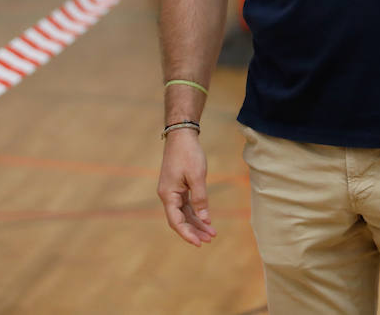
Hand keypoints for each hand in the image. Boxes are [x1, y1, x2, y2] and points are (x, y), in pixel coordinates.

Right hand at [157, 129, 216, 245]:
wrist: (182, 135)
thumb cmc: (188, 154)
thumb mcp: (197, 177)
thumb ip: (200, 199)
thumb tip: (205, 219)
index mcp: (168, 195)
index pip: (176, 221)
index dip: (187, 234)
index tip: (199, 243)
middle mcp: (168, 195)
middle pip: (180, 219)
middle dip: (195, 230)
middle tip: (211, 239)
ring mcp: (172, 191)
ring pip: (184, 213)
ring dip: (197, 223)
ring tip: (212, 233)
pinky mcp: (178, 187)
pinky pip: (186, 205)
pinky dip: (196, 212)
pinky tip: (206, 219)